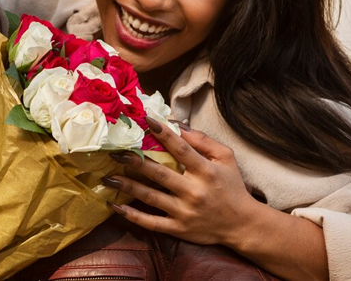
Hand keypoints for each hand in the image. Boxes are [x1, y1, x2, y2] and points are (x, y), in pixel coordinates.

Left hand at [104, 117, 262, 245]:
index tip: (145, 121)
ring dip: (127, 186)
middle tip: (115, 152)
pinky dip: (132, 215)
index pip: (181, 149)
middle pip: (160, 174)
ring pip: (150, 197)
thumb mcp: (226, 158)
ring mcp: (184, 212)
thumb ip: (204, 141)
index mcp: (206, 171)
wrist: (242, 224)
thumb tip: (178, 125)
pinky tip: (115, 205)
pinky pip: (151, 223)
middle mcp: (194, 191)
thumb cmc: (232, 186)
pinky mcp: (178, 229)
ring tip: (108, 176)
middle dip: (135, 162)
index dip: (163, 134)